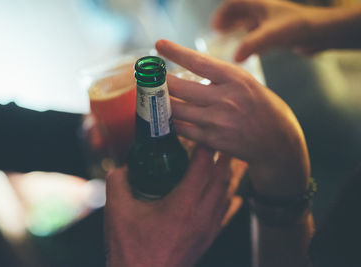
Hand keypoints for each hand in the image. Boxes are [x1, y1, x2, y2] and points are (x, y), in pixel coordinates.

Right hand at [104, 147, 245, 266]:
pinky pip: (222, 210)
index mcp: (183, 204)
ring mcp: (208, 229)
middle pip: (221, 177)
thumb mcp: (117, 211)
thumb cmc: (131, 250)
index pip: (203, 166)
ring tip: (217, 162)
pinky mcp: (208, 239)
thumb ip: (117, 182)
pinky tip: (216, 191)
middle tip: (216, 142)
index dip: (205, 147)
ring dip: (222, 174)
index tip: (201, 135)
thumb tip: (123, 168)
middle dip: (220, 156)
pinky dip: (222, 194)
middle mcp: (202, 215)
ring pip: (224, 193)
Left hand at [156, 39, 309, 196]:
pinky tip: (168, 118)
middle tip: (150, 79)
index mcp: (236, 79)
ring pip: (177, 110)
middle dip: (160, 83)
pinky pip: (182, 129)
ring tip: (155, 99)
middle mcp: (226, 98)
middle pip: (180, 87)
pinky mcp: (213, 139)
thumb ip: (220, 78)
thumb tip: (190, 73)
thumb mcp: (247, 84)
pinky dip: (172, 123)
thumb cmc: (262, 108)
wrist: (277, 142)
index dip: (175, 52)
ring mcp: (218, 121)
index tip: (159, 45)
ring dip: (162, 104)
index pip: (199, 61)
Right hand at [212, 0, 360, 60]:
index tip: (214, 28)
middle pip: (239, 13)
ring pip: (249, 25)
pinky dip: (250, 42)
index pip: (233, 4)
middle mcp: (263, 11)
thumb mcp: (270, 35)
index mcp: (259, 4)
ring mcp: (271, 22)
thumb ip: (251, 45)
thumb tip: (235, 58)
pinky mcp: (278, 33)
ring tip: (229, 44)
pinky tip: (248, 53)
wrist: (321, 33)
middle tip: (218, 36)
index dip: (221, 14)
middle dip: (228, 23)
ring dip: (238, 33)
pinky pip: (259, 36)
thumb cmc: (297, 27)